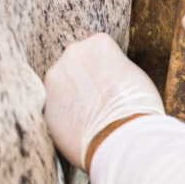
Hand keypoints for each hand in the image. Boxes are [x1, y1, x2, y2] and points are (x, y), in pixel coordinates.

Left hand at [44, 33, 164, 170]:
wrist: (124, 140)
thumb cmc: (139, 109)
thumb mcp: (134, 76)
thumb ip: (114, 68)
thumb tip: (107, 76)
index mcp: (99, 43)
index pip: (97, 48)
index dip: (105, 69)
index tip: (110, 83)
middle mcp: (73, 53)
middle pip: (76, 63)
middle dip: (83, 79)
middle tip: (98, 100)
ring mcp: (56, 77)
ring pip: (62, 84)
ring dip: (71, 96)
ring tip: (89, 116)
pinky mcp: (45, 104)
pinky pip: (54, 106)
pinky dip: (63, 115)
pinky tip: (79, 126)